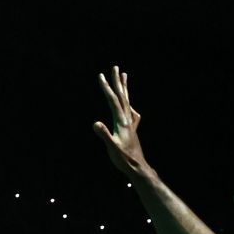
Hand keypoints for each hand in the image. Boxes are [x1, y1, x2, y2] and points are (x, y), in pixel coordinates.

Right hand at [92, 65, 151, 180]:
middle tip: (116, 67)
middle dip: (118, 81)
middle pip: (122, 96)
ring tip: (125, 76)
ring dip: (125, 88)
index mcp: (122, 121)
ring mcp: (131, 123)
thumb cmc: (123, 159)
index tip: (101, 76)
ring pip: (127, 101)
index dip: (107, 88)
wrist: (137, 167)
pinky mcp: (131, 128)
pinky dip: (128, 104)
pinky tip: (129, 106)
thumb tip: (96, 123)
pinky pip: (130, 111)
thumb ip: (104, 135)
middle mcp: (128, 119)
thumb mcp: (112, 148)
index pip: (113, 100)